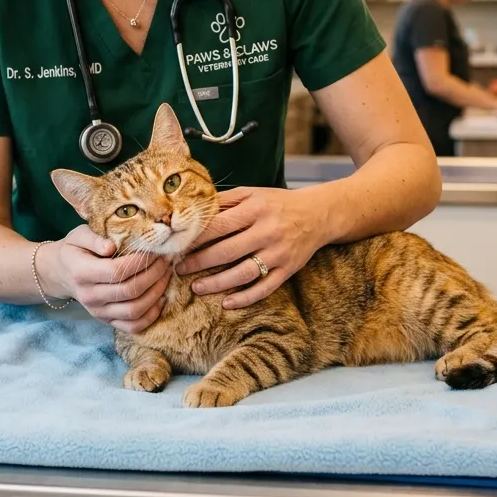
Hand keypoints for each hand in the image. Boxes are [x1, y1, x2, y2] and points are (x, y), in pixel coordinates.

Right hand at [37, 224, 169, 332]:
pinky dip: (151, 316)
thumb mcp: (79, 235)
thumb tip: (111, 247)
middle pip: (129, 291)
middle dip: (153, 274)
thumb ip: (94, 238)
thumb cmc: (75, 249)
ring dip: (156, 294)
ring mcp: (98, 312)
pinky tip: (161, 299)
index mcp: (82, 273)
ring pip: (134, 310)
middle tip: (165, 260)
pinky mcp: (106, 321)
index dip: (139, 261)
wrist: (61, 272)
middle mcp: (90, 296)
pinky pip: (132, 327)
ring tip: (166, 275)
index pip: (116, 271)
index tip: (154, 250)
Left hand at [175, 187, 322, 309]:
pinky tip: (227, 303)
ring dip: (217, 283)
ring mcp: (278, 253)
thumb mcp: (252, 193)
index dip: (196, 236)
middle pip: (227, 251)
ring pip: (243, 273)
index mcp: (255, 208)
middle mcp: (267, 231)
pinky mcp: (287, 270)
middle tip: (179, 269)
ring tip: (196, 287)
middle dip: (199, 261)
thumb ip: (225, 200)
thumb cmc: (277, 203)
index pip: (219, 224)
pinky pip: (264, 288)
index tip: (178, 244)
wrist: (317, 215)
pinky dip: (245, 298)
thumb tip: (193, 209)